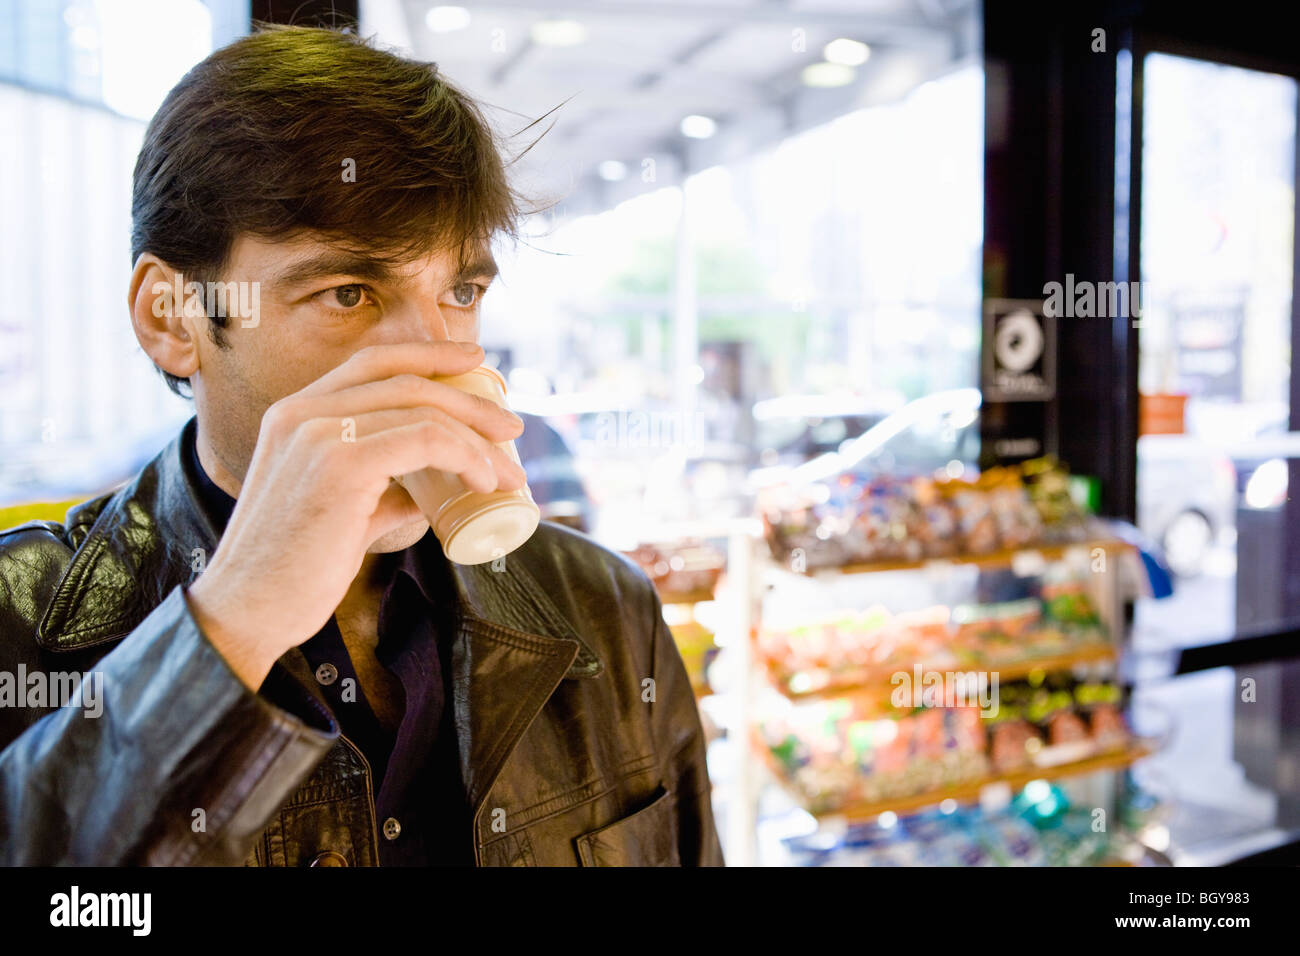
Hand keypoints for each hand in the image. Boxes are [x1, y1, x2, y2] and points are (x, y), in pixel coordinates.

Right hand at [186, 341, 525, 689]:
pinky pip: (423, 440)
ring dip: (477, 438)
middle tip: (511, 426)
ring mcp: (316, 433)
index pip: (372, 362)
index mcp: (294, 413)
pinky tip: (482, 480)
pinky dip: (464, 454)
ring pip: (421, 411)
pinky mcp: (339, 465)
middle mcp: (300, 412)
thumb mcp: (343, 514)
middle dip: (469, 399)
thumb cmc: (294, 570)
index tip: (475, 361)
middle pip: (405, 381)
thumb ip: (383, 495)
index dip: (429, 354)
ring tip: (507, 471)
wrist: (248, 611)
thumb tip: (431, 494)